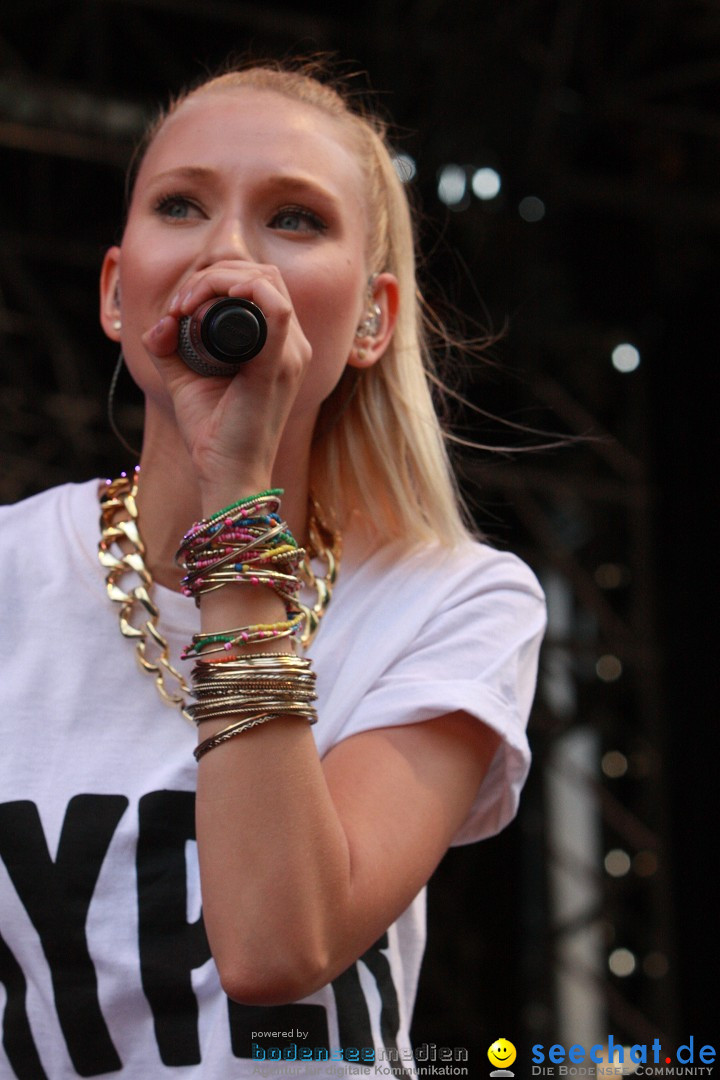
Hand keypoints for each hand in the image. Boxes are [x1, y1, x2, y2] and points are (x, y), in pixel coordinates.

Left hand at [142, 261, 311, 496]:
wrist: (227, 476)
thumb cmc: (214, 433)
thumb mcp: (185, 380)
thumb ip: (170, 348)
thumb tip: (159, 322)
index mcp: (279, 346)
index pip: (259, 284)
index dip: (216, 280)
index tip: (179, 307)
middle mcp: (294, 347)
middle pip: (263, 275)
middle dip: (216, 275)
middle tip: (180, 305)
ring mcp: (291, 356)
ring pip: (266, 282)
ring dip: (220, 281)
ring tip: (186, 306)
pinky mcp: (277, 368)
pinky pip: (277, 310)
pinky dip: (244, 291)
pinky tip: (211, 300)